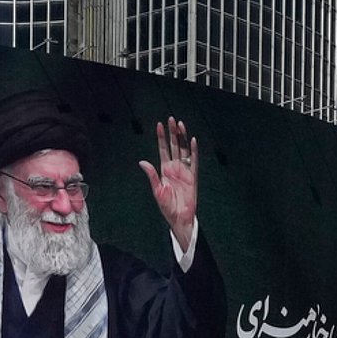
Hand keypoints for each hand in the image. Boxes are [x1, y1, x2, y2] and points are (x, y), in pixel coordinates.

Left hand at [138, 117, 197, 255]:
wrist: (179, 218)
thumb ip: (152, 175)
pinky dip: (193, 151)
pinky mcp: (193, 176)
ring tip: (180, 125)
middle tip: (171, 119)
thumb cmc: (167, 207)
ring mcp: (184, 171)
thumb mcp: (157, 191)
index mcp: (165, 170)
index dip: (161, 137)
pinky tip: (192, 140)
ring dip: (182, 137)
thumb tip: (142, 162)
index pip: (163, 150)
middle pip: (174, 146)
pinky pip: (194, 161)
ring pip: (183, 150)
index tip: (159, 125)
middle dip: (172, 133)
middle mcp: (175, 168)